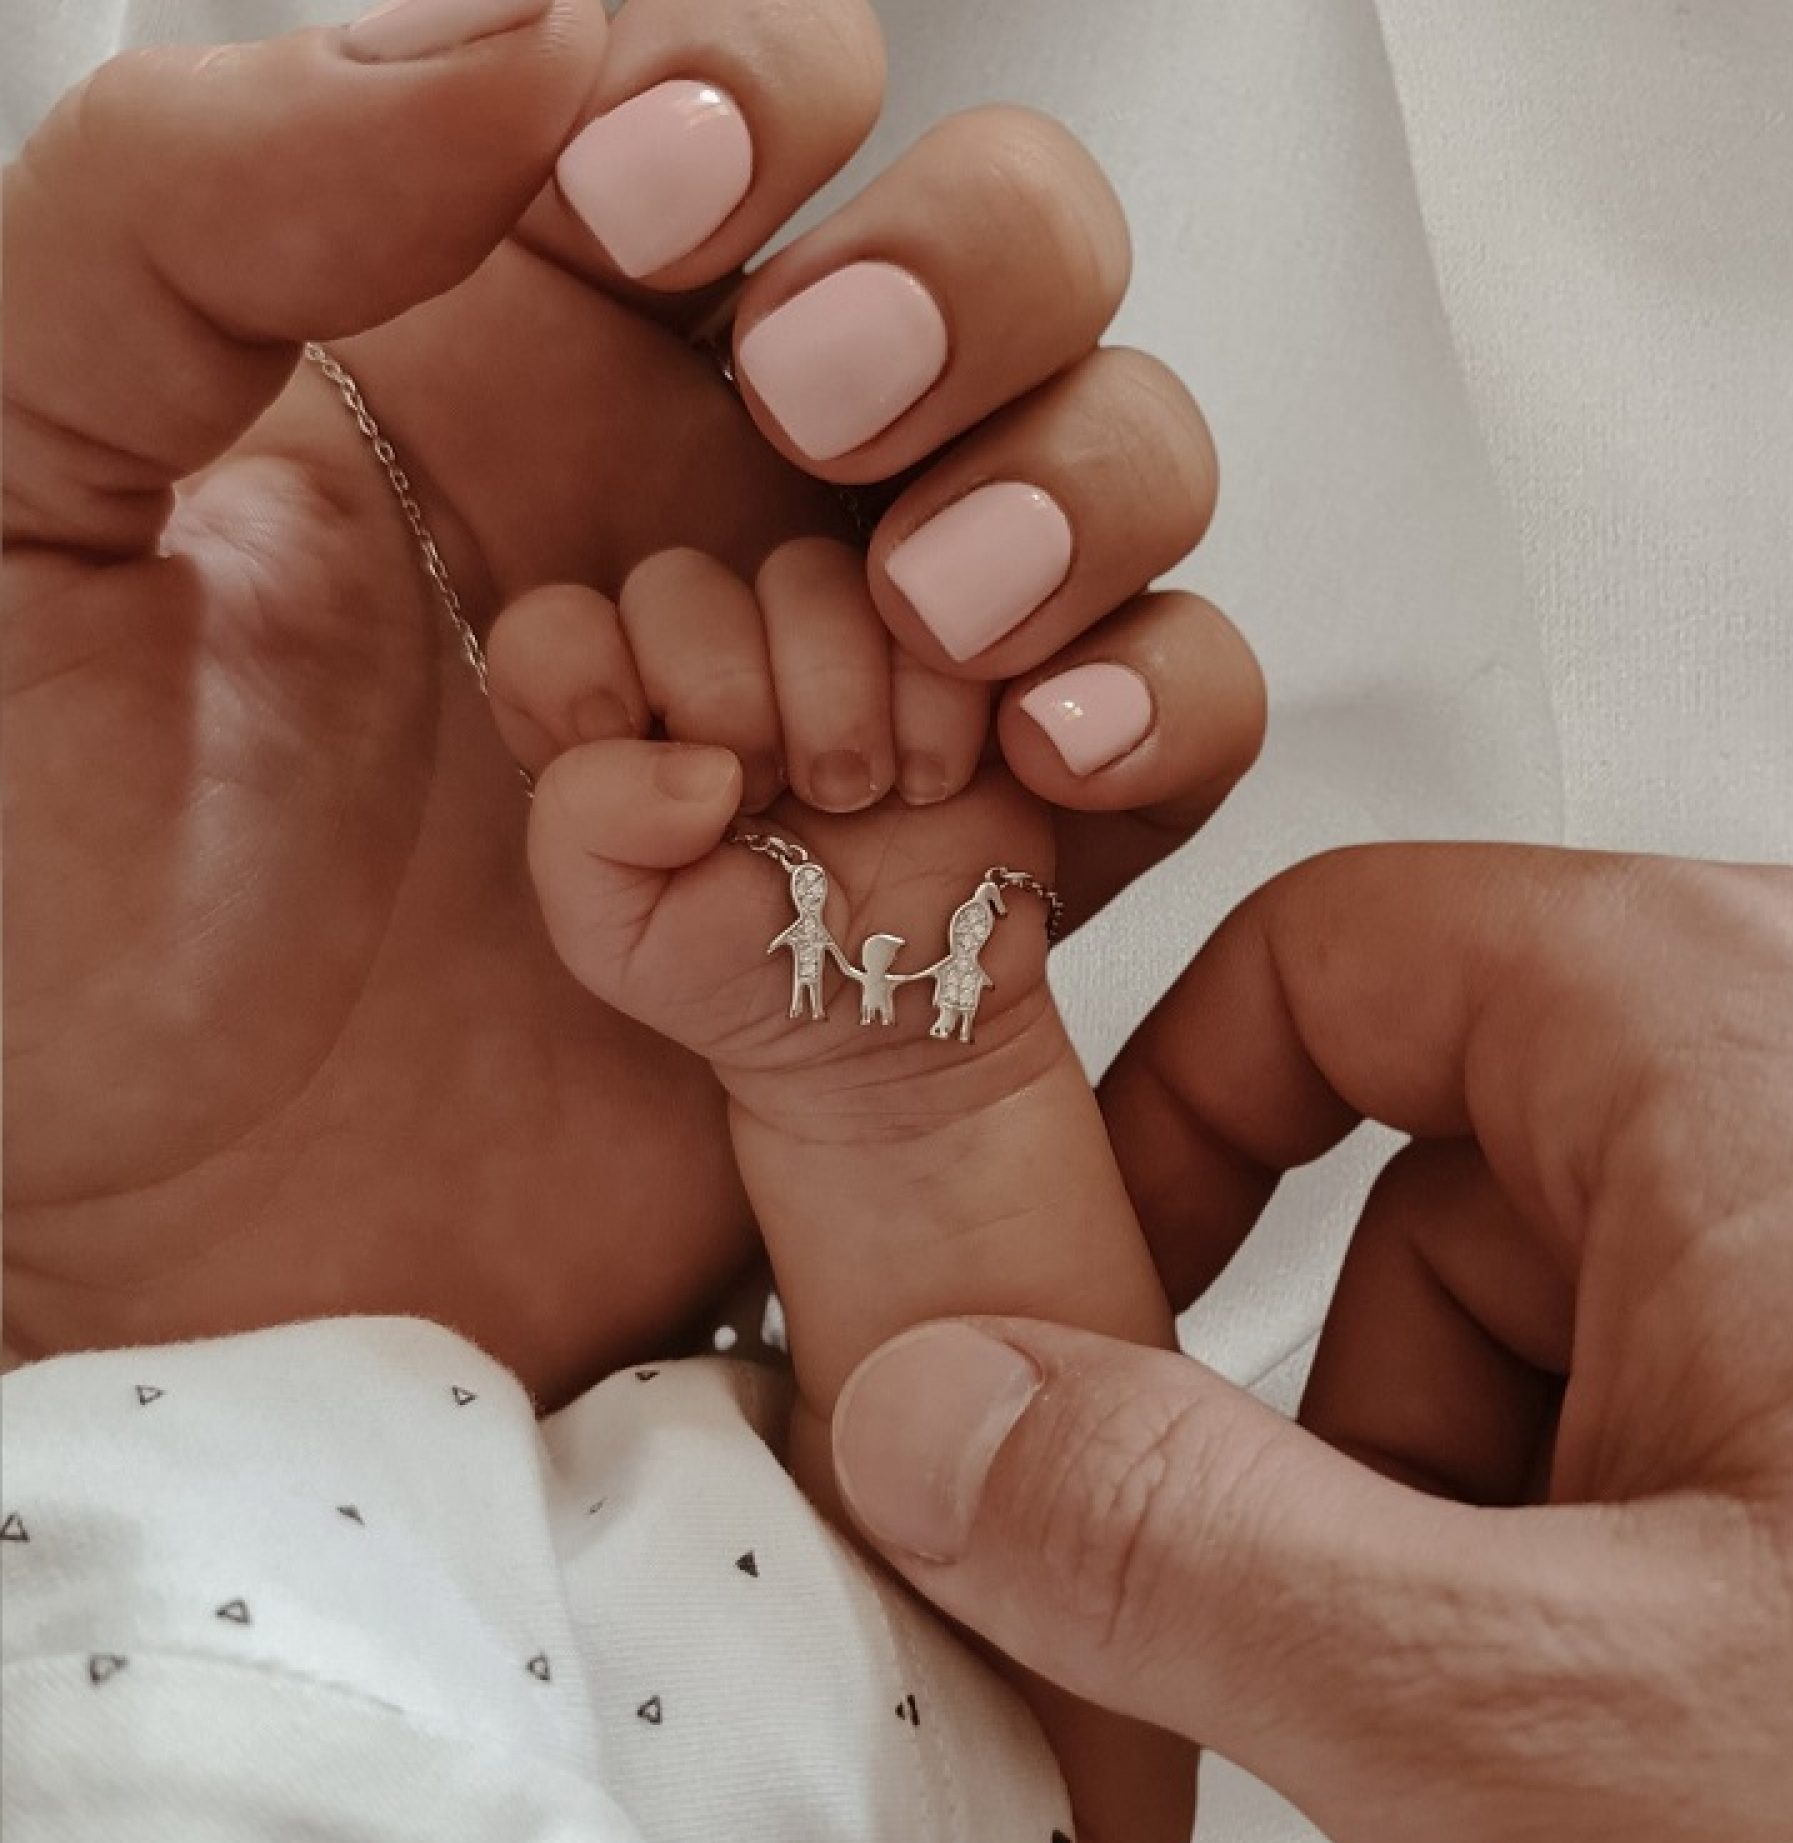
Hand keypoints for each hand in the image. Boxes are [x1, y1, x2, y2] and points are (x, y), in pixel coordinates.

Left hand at [1, 0, 1237, 1401]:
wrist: (176, 1255)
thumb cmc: (53, 922)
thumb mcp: (13, 504)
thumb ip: (191, 209)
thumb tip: (502, 42)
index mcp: (511, 350)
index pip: (736, 102)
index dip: (752, 92)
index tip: (655, 205)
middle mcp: (724, 494)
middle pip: (998, 255)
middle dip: (966, 288)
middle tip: (821, 413)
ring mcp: (862, 683)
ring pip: (1116, 464)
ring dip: (1069, 501)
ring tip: (926, 624)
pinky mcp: (952, 870)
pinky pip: (1161, 731)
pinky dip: (1159, 706)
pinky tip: (1042, 753)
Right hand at [830, 847, 1792, 1842]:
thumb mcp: (1544, 1716)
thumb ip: (1174, 1550)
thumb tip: (942, 1426)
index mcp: (1732, 1028)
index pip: (1316, 954)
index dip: (1155, 1133)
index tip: (1080, 1319)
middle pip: (1425, 1174)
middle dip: (1364, 1429)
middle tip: (1412, 1641)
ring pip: (1555, 1319)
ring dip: (1504, 1527)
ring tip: (1624, 1726)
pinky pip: (1694, 1404)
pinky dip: (1637, 1561)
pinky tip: (1739, 1730)